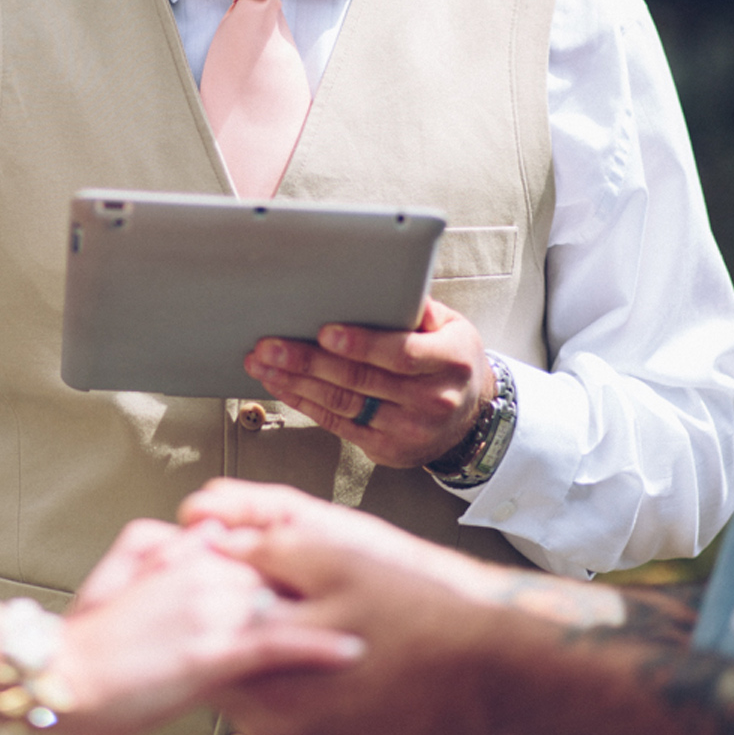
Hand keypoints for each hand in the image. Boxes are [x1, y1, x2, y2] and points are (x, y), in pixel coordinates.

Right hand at [54, 517, 361, 734]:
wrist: (62, 679)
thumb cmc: (90, 642)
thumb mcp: (124, 576)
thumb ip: (163, 549)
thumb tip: (196, 534)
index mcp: (187, 553)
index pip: (260, 548)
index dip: (300, 562)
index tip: (341, 573)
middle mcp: (206, 571)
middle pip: (285, 573)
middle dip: (329, 587)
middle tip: (378, 601)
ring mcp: (210, 610)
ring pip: (287, 604)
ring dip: (335, 613)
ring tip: (384, 628)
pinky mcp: (212, 652)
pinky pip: (276, 646)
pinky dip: (317, 649)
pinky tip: (352, 654)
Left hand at [178, 489, 503, 734]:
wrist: (498, 664)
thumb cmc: (416, 602)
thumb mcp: (337, 553)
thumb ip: (265, 549)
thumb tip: (211, 539)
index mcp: (275, 672)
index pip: (213, 655)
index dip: (217, 622)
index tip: (238, 601)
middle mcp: (293, 732)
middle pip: (240, 696)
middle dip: (250, 659)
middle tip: (286, 622)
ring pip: (277, 727)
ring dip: (284, 693)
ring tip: (323, 653)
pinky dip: (326, 723)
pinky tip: (356, 690)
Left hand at [242, 296, 491, 466]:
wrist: (470, 418)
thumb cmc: (451, 359)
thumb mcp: (450, 326)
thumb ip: (416, 308)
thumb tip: (377, 285)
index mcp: (450, 361)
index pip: (401, 355)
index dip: (362, 345)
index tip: (325, 332)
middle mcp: (432, 400)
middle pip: (361, 380)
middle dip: (309, 362)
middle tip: (271, 346)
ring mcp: (409, 430)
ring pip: (343, 404)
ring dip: (296, 383)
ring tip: (263, 364)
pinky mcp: (387, 449)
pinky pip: (338, 425)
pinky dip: (305, 404)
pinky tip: (280, 386)